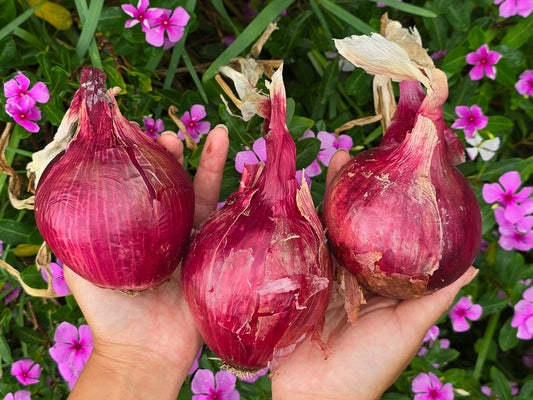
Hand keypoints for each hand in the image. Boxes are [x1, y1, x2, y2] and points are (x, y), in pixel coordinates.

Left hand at [65, 126, 228, 399]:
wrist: (145, 351)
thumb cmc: (110, 314)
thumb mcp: (81, 271)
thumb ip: (72, 237)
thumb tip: (58, 195)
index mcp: (143, 230)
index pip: (145, 186)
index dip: (144, 160)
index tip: (139, 137)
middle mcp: (171, 232)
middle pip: (178, 185)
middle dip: (178, 158)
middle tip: (173, 137)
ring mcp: (196, 242)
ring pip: (208, 196)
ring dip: (214, 166)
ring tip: (222, 134)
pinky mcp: (218, 255)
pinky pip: (230, 222)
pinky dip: (239, 197)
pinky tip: (247, 173)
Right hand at [271, 149, 477, 399]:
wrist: (321, 396)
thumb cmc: (370, 365)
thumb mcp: (408, 327)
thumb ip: (434, 297)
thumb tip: (472, 266)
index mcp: (373, 278)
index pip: (376, 230)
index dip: (378, 201)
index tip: (382, 169)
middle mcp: (343, 272)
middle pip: (343, 223)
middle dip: (343, 190)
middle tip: (343, 155)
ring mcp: (313, 275)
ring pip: (315, 230)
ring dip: (313, 198)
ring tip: (312, 165)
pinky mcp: (288, 283)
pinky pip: (288, 250)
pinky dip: (287, 224)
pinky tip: (284, 198)